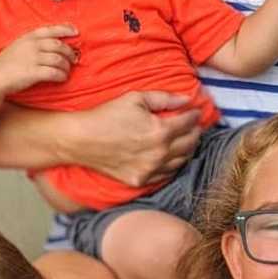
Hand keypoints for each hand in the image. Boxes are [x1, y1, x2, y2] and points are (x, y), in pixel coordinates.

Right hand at [0, 25, 78, 94]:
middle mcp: (32, 46)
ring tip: (67, 71)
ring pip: (58, 60)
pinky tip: (62, 78)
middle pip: (59, 45)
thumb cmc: (6, 64)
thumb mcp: (18, 46)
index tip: (76, 31)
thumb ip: (33, 43)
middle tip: (74, 59)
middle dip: (69, 52)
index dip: (65, 29)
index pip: (51, 30)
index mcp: (28, 37)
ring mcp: (32, 59)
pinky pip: (54, 73)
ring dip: (66, 66)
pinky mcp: (33, 72)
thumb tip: (53, 45)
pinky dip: (61, 75)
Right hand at [70, 91, 202, 186]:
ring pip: (181, 161)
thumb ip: (164, 98)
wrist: (81, 140)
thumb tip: (187, 99)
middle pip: (190, 144)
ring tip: (185, 141)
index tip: (195, 111)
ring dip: (187, 150)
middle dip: (195, 132)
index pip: (189, 123)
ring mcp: (150, 170)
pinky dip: (172, 165)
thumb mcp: (135, 98)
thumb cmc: (107, 115)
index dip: (195, 115)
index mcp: (161, 131)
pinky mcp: (140, 180)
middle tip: (194, 126)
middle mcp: (160, 153)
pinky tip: (170, 157)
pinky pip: (166, 175)